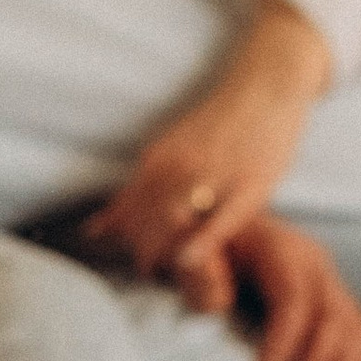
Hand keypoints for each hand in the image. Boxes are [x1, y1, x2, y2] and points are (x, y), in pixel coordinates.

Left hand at [93, 0, 333, 287]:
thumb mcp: (169, 154)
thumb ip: (135, 194)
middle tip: (158, 276)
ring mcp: (214, 174)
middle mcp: (178, 168)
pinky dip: (202, 240)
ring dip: (169, 255)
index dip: (125, 244)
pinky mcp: (250, 183)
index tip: (137, 262)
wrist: (267, 82)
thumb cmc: (219, 125)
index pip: (126, 214)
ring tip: (178, 278)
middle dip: (146, 255)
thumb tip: (94, 230)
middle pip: (146, 223)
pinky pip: (221, 218)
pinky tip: (190, 260)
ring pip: (176, 222)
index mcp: (156, 161)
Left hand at [200, 209, 360, 360]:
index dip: (284, 343)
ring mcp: (329, 281)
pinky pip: (360, 333)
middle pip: (331, 318)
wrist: (216, 229)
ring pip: (353, 329)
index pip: (293, 300)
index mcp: (279, 250)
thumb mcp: (183, 253)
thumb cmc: (195, 247)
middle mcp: (313, 263)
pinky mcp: (334, 299)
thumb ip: (197, 274)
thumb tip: (217, 299)